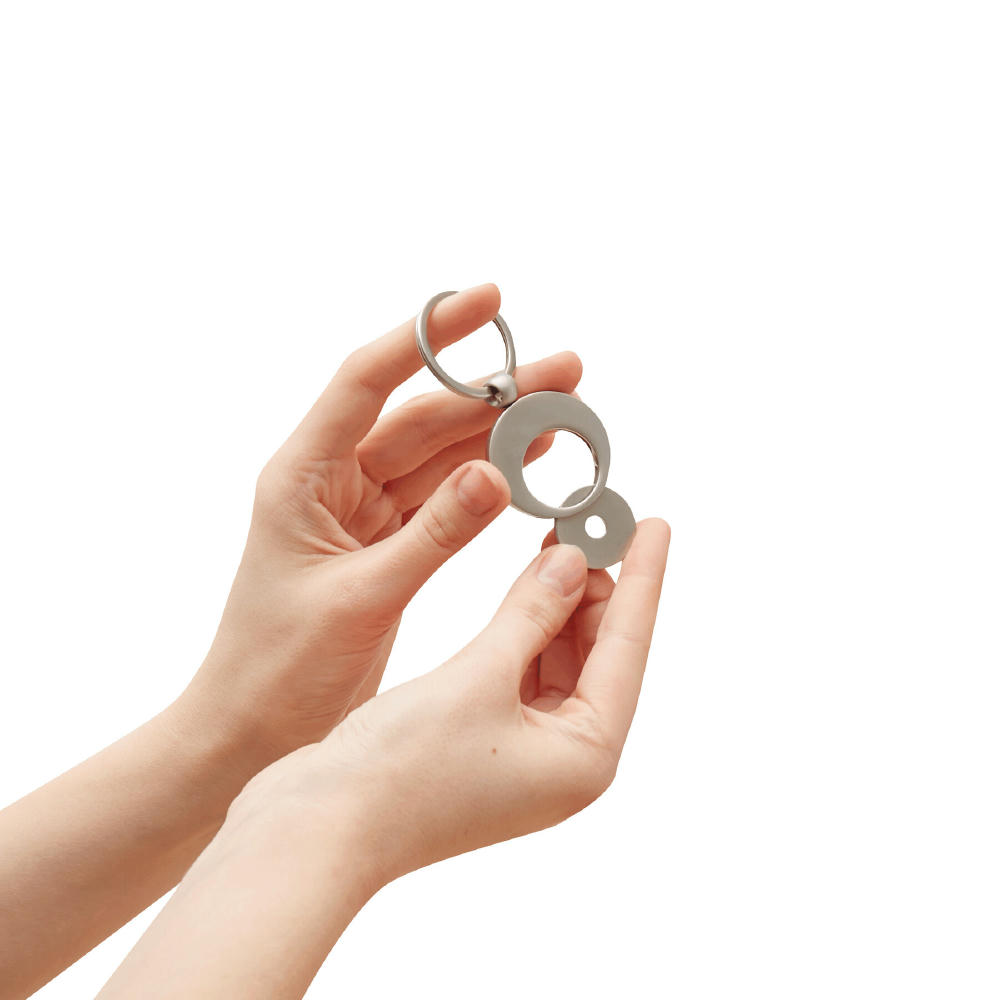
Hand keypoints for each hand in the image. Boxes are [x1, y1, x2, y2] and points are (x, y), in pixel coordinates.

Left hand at [183, 283, 582, 762]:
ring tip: (565, 411)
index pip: (367, 380)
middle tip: (566, 371)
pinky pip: (445, 496)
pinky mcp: (387, 541)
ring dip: (500, 432)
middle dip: (494, 391)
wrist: (253, 727)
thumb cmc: (280, 667)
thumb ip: (432, 536)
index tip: (488, 300)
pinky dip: (489, 480)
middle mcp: (332, 480)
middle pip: (422, 415)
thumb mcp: (360, 598)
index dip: (428, 335)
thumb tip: (497, 473)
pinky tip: (531, 460)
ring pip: (441, 453)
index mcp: (303, 476)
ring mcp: (362, 509)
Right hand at [240, 517, 669, 885]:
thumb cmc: (400, 771)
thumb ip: (531, 614)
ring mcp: (524, 754)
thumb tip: (572, 562)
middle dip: (595, 587)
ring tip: (560, 541)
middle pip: (598, 654)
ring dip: (558, 604)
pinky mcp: (486, 741)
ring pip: (559, 659)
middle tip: (592, 520)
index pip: (627, 648)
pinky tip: (525, 587)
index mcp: (584, 758)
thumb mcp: (479, 677)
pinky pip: (524, 672)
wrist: (318, 828)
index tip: (657, 523)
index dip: (643, 579)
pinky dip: (526, 628)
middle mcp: (564, 760)